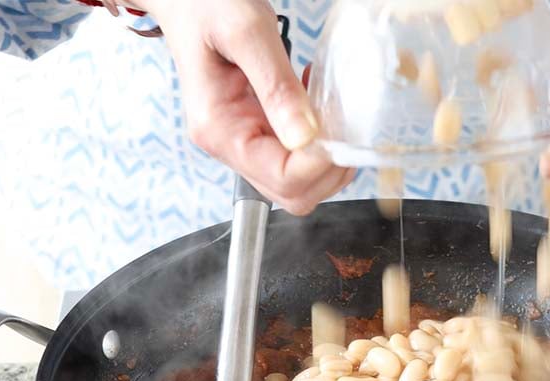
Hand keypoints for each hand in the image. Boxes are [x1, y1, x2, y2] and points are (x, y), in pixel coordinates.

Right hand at [135, 0, 353, 213]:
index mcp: (219, 130)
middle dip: (330, 167)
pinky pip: (298, 157)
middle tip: (344, 123)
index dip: (319, 162)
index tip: (340, 127)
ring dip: (328, 156)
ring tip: (332, 111)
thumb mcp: (247, 32)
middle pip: (293, 193)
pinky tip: (319, 105)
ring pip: (300, 182)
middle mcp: (230, 145)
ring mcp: (245, 141)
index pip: (282, 177)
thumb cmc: (205, 4)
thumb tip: (305, 137)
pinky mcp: (259, 131)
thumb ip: (276, 86)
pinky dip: (321, 141)